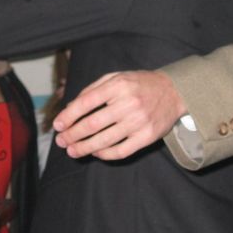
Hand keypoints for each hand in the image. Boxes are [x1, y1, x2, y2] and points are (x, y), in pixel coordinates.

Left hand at [53, 70, 185, 159]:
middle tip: (61, 141)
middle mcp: (128, 103)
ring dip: (84, 148)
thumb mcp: (116, 77)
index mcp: (118, 86)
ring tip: (72, 151)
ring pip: (104, 140)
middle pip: (92, 124)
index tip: (58, 125)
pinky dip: (105, 154)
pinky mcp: (147, 137)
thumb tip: (70, 107)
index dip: (68, 116)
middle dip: (72, 135)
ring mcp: (139, 122)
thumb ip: (93, 90)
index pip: (86, 102)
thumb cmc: (139, 84)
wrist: (174, 92)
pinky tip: (95, 153)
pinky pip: (121, 151)